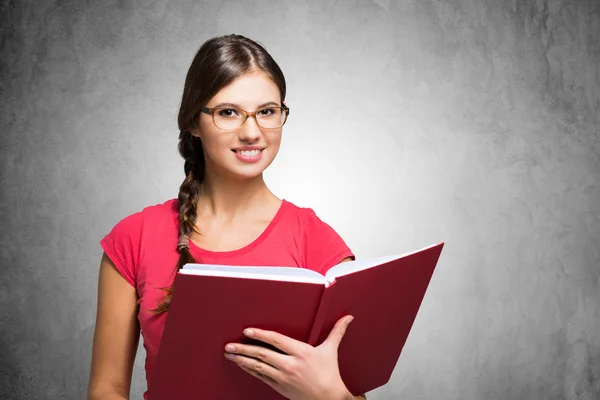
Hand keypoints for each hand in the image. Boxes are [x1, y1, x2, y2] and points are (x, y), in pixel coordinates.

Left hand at [224, 315, 355, 399]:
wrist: (329, 399)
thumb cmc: (330, 375)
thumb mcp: (331, 350)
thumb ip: (337, 331)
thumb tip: (348, 317)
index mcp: (301, 352)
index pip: (276, 340)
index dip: (260, 335)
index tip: (247, 331)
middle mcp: (290, 365)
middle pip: (262, 354)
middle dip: (244, 349)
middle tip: (229, 345)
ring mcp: (283, 377)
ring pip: (258, 367)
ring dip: (242, 360)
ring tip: (230, 354)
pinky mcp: (280, 387)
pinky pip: (261, 377)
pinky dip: (250, 370)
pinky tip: (242, 365)